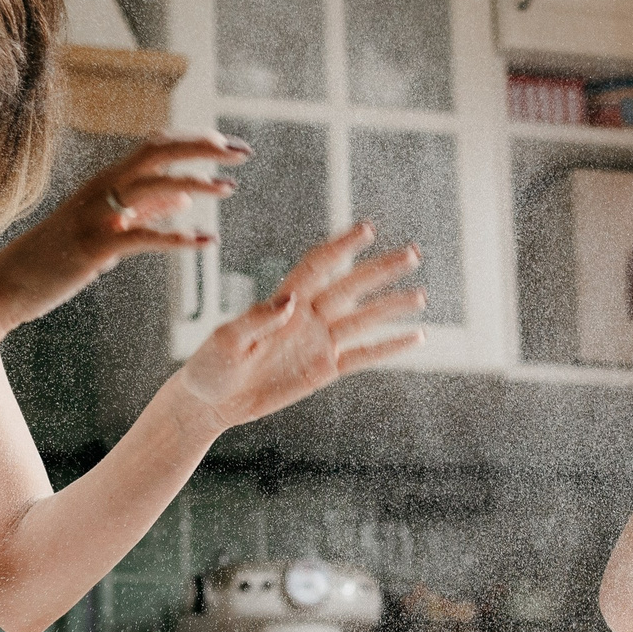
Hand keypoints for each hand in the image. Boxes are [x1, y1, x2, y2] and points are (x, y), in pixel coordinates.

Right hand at [0, 133, 243, 331]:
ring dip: (196, 182)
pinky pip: (145, 236)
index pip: (154, 146)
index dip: (193, 140)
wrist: (6, 286)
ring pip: (153, 186)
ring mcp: (96, 216)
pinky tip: (207, 241)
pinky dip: (180, 237)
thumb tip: (184, 195)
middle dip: (204, 147)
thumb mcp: (103, 226)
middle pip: (158, 152)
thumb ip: (144, 209)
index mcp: (103, 182)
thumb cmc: (54, 257)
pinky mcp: (96, 248)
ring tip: (229, 187)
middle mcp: (100, 189)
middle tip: (243, 151)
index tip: (227, 144)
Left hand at [175, 222, 425, 429]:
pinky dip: (389, 347)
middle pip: (351, 287)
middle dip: (380, 271)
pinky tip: (416, 336)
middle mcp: (307, 317)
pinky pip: (364, 356)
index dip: (341, 247)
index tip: (367, 229)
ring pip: (364, 319)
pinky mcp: (324, 370)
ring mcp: (318, 343)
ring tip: (422, 294)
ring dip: (392, 306)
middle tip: (412, 253)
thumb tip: (291, 302)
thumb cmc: (211, 366)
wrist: (211, 402)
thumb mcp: (227, 341)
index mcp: (283, 302)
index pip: (318, 266)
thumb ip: (259, 319)